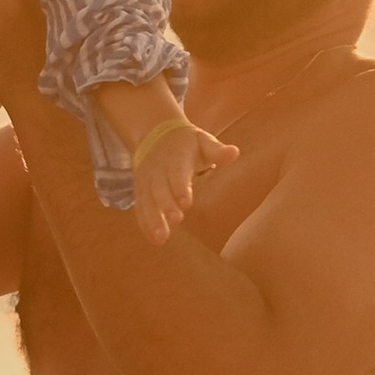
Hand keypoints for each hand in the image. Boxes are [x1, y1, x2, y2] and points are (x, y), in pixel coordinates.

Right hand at [129, 119, 235, 244]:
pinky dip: (145, 224)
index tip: (186, 202)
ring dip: (153, 219)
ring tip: (161, 238)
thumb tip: (234, 153)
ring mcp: (147, 181)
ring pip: (147, 201)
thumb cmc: (187, 143)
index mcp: (176, 157)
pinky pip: (141, 208)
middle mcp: (158, 170)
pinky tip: (155, 240)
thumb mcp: (202, 141)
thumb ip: (217, 150)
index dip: (180, 187)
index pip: (177, 172)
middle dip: (166, 205)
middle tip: (176, 219)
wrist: (155, 134)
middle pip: (160, 189)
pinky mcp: (140, 191)